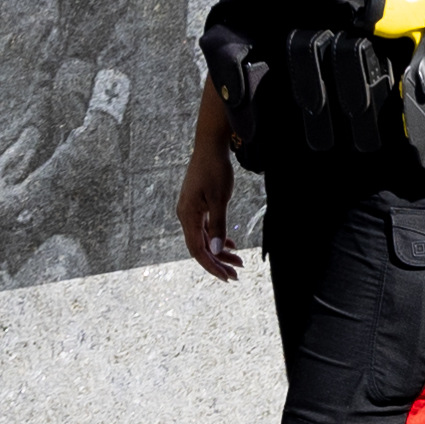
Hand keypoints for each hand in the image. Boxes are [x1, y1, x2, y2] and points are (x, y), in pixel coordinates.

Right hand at [175, 131, 241, 279]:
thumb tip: (218, 251)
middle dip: (218, 262)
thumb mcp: (220, 199)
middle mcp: (186, 216)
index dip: (212, 266)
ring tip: (238, 262)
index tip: (227, 277)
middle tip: (236, 274)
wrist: (210, 147)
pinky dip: (218, 238)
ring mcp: (191, 211)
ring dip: (220, 252)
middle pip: (200, 247)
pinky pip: (206, 229)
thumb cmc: (215, 170)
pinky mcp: (197, 206)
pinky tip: (231, 245)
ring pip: (204, 239)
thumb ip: (219, 226)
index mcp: (188, 216)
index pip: (198, 250)